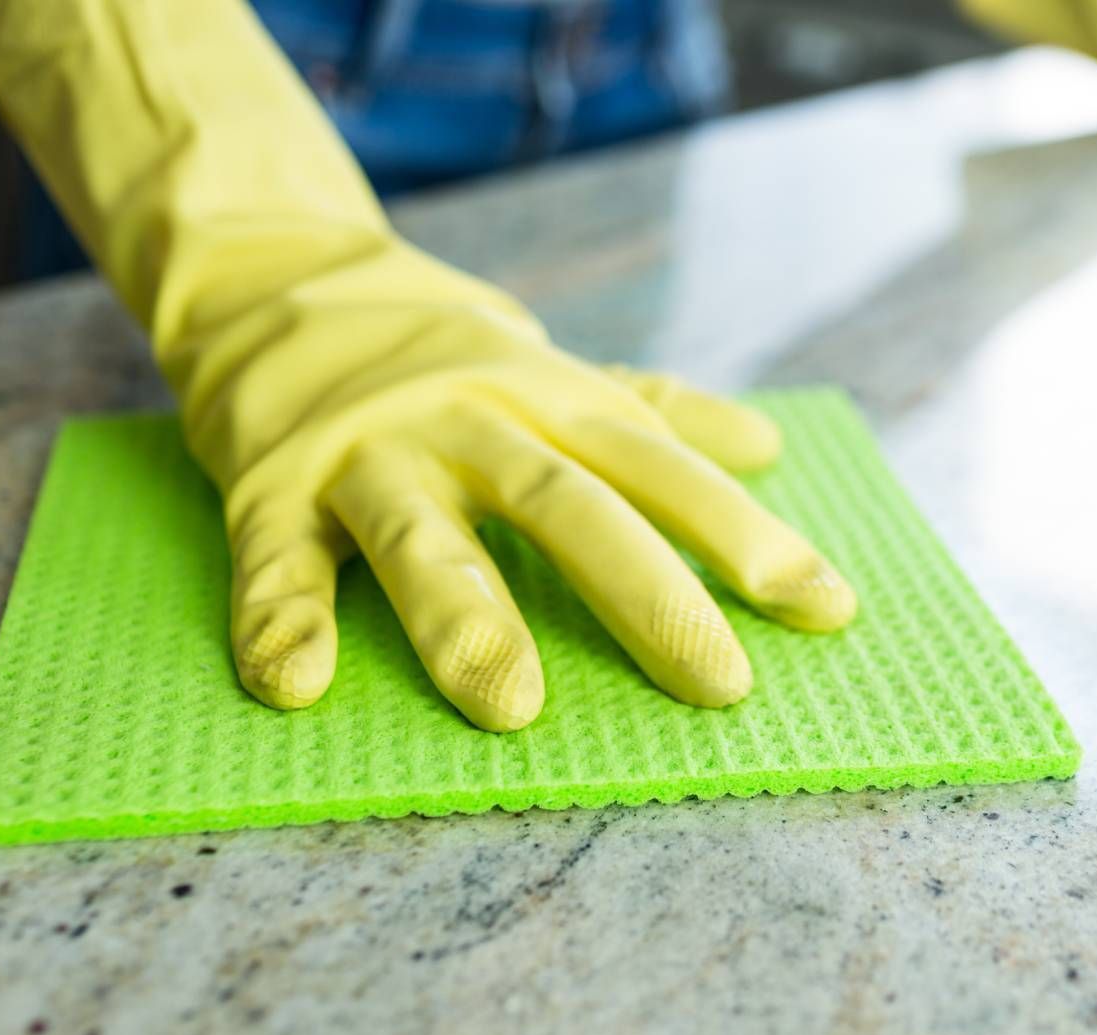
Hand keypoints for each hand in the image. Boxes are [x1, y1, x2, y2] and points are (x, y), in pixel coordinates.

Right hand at [219, 321, 855, 728]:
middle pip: (567, 505)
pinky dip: (281, 617)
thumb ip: (655, 410)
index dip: (742, 537)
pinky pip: (276, 558)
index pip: (661, 471)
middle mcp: (471, 421)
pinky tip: (296, 683)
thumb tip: (768, 445)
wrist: (274, 268)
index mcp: (550, 398)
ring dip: (466, 616)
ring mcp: (369, 453)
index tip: (827, 610)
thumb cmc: (440, 348)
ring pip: (423, 536)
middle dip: (647, 593)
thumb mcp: (554, 368)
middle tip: (719, 683)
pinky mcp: (270, 486)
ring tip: (513, 706)